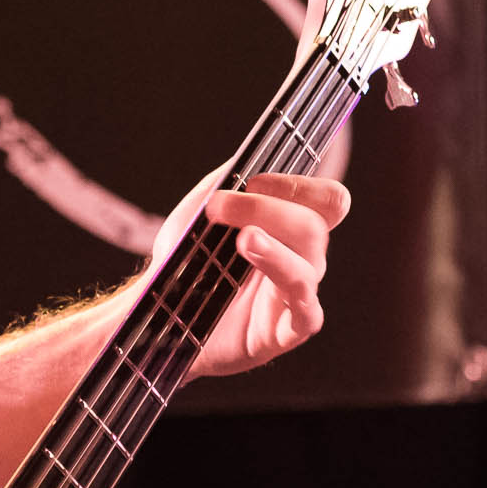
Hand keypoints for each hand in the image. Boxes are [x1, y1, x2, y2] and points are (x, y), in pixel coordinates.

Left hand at [148, 170, 350, 377]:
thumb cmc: (187, 265)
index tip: (252, 181)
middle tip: (220, 207)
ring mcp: (299, 296)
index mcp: (291, 229)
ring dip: (274, 245)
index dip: (297, 185)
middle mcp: (303, 259)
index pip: (324, 198)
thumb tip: (247, 157)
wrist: (162, 314)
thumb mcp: (199, 214)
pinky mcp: (288, 330)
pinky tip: (255, 270)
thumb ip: (225, 182)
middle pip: (316, 224)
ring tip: (243, 239)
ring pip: (310, 262)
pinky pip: (307, 310)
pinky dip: (285, 282)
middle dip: (268, 208)